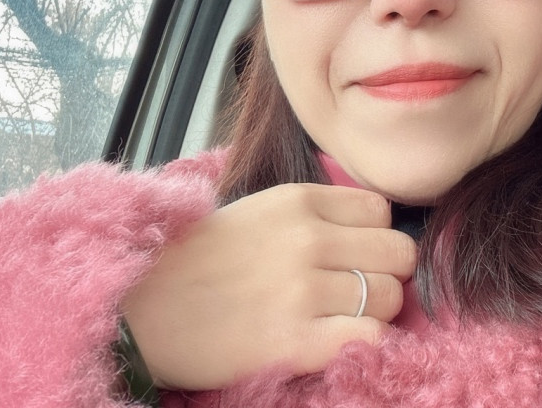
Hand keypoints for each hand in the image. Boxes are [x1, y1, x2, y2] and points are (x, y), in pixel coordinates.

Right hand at [122, 182, 416, 389]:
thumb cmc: (200, 257)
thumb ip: (314, 212)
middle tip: (357, 286)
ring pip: (389, 296)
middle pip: (397, 252)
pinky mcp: (295, 341)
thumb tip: (370, 226)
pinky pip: (371, 337)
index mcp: (298, 200)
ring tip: (342, 315)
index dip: (375, 233)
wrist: (144, 306)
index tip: (357, 251)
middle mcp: (307, 237)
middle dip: (385, 271)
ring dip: (375, 310)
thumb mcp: (259, 210)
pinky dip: (365, 342)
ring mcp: (302, 288)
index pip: (381, 210)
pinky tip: (336, 339)